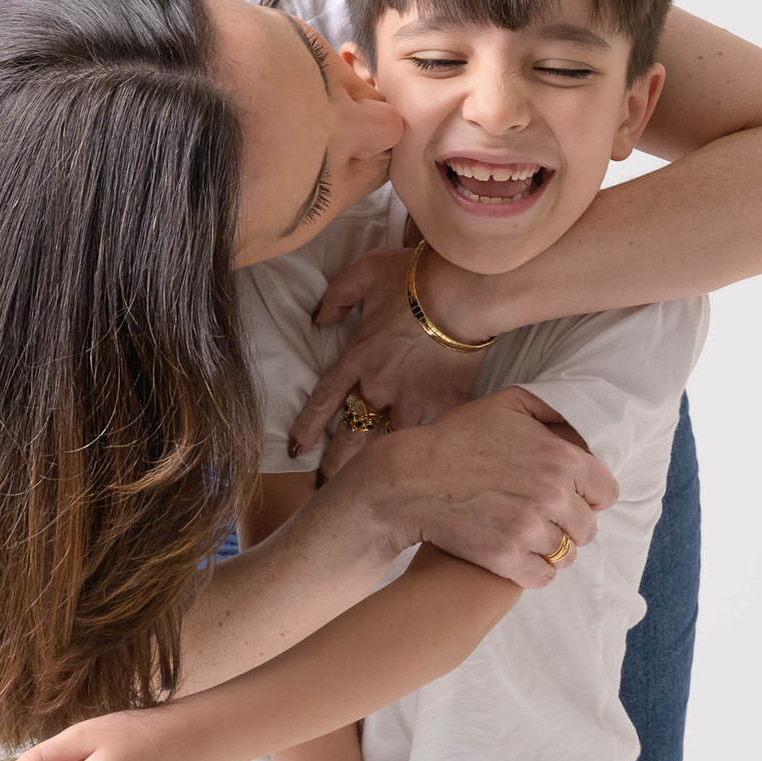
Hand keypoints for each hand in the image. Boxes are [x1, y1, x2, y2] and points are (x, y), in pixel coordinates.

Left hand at [288, 247, 485, 478]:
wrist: (464, 291)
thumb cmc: (414, 278)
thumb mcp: (365, 272)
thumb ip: (337, 295)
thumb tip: (319, 317)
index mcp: (358, 359)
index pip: (324, 400)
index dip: (307, 426)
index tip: (296, 449)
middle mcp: (381, 387)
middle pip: (352, 434)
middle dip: (337, 462)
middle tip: (328, 484)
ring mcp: (415, 399)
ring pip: (391, 443)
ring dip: (379, 464)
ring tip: (372, 488)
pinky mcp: (448, 403)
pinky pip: (437, 432)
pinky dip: (433, 448)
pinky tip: (429, 468)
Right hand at [352, 384, 619, 589]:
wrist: (407, 480)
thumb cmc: (453, 439)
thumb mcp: (503, 405)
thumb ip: (547, 409)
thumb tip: (576, 423)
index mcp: (561, 458)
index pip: (605, 492)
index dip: (588, 496)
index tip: (570, 498)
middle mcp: (552, 495)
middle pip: (587, 528)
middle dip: (568, 525)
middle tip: (542, 519)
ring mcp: (529, 530)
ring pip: (565, 554)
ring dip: (549, 550)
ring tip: (526, 538)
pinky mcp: (506, 559)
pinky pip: (542, 577)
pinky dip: (533, 572)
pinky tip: (518, 558)